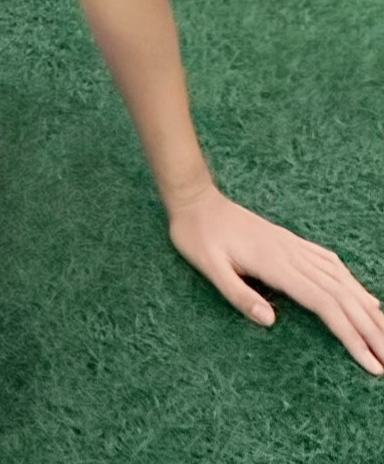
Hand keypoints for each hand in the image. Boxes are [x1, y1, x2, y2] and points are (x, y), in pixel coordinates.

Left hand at [169, 184, 383, 375]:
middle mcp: (293, 254)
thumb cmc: (197, 236)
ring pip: (342, 280)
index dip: (351, 335)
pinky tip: (364, 298)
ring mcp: (294, 246)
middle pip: (343, 296)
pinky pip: (331, 264)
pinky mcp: (290, 242)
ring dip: (368, 309)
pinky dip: (353, 284)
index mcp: (276, 264)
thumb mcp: (208, 267)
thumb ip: (239, 294)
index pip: (325, 305)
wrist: (194, 198)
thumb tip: (271, 322)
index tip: (371, 362)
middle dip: (371, 329)